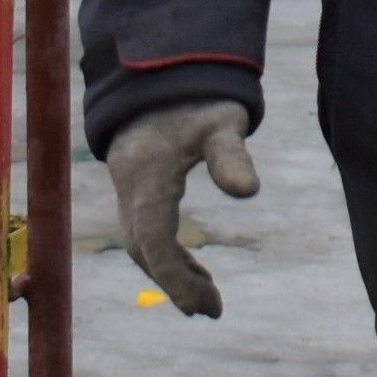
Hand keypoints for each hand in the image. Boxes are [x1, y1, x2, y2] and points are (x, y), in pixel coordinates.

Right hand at [102, 101, 259, 315]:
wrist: (161, 67)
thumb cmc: (197, 95)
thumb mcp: (220, 121)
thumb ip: (231, 155)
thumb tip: (248, 191)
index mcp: (147, 178)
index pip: (155, 242)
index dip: (178, 280)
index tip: (208, 308)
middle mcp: (129, 186)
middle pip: (143, 249)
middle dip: (174, 283)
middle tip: (211, 310)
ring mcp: (127, 186)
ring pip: (140, 242)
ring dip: (169, 271)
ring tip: (206, 296)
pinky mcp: (133, 184)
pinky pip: (142, 230)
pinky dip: (165, 253)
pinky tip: (192, 265)